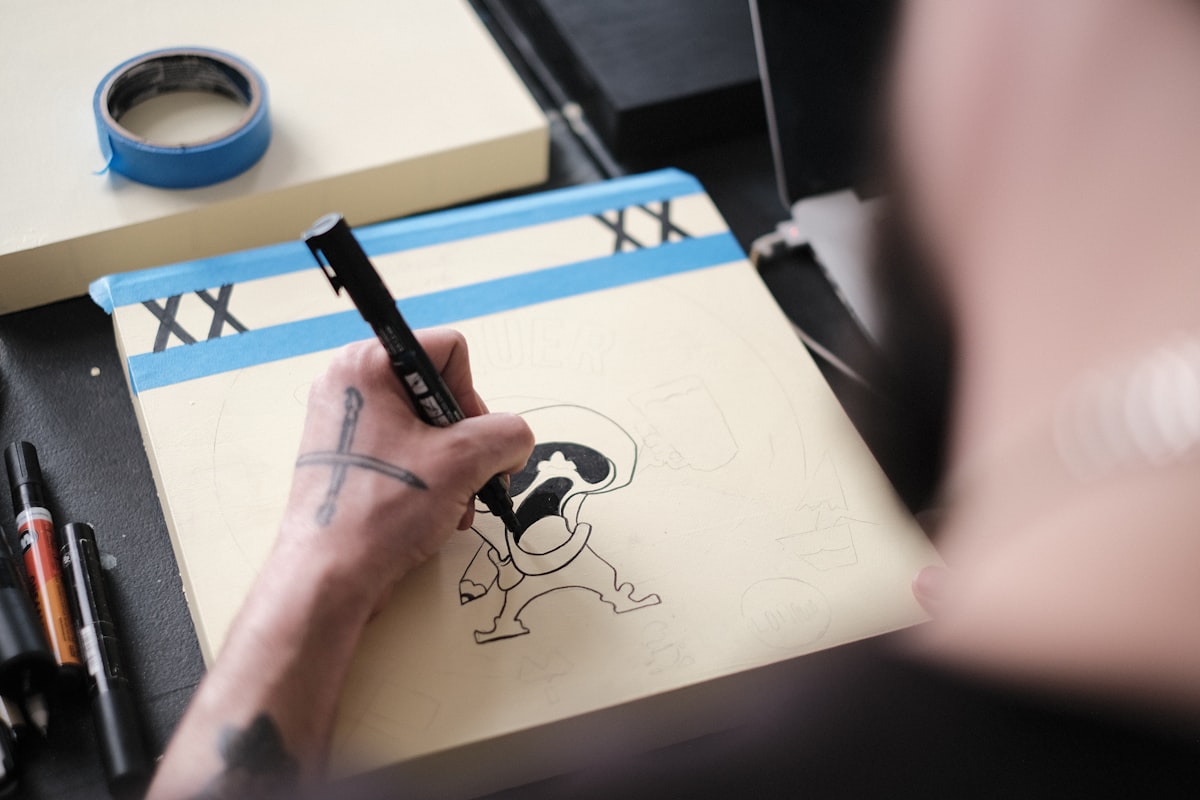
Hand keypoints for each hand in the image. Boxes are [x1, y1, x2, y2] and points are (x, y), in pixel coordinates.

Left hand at [278, 330, 533, 611]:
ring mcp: (345, 424)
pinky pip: (406, 452)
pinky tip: (437, 514)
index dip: (472, 396)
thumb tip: (515, 439)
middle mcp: (349, 386)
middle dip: (466, 440)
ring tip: (454, 504)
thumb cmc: (382, 510)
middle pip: (440, 392)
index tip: (469, 440)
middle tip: (469, 476)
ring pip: (427, 428)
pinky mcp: (347, 459)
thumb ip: (507, 434)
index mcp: (365, 365)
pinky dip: (431, 480)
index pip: (448, 351)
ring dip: (455, 467)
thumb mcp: (464, 461)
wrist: (330, 577)